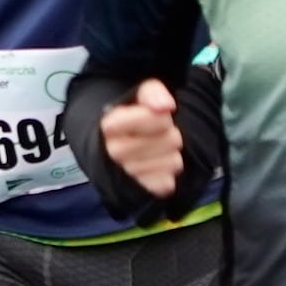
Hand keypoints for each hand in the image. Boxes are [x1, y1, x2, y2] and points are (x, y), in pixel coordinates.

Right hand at [99, 74, 186, 196]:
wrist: (115, 143)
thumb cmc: (133, 116)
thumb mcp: (141, 94)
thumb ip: (153, 94)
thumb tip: (165, 106)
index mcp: (111, 124)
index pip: (156, 119)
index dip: (163, 116)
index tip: (158, 114)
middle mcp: (114, 151)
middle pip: (171, 140)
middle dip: (170, 133)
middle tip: (160, 132)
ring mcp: (126, 173)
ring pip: (173, 162)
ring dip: (171, 153)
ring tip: (158, 147)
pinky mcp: (139, 190)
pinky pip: (167, 184)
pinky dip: (167, 173)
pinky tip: (156, 165)